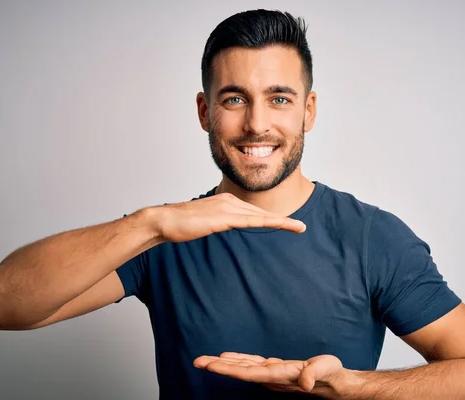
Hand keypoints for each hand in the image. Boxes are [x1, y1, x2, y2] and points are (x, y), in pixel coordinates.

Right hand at [152, 193, 305, 241]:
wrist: (163, 221)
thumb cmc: (179, 224)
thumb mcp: (203, 223)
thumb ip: (216, 223)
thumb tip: (221, 227)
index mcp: (225, 201)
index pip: (253, 211)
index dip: (270, 217)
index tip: (285, 223)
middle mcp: (229, 200)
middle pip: (261, 212)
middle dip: (282, 219)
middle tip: (301, 227)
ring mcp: (228, 207)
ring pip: (261, 216)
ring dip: (283, 222)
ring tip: (300, 228)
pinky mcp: (225, 217)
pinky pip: (253, 221)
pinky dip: (271, 223)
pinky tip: (283, 226)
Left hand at [193, 352, 342, 396]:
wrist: (334, 382)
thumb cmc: (330, 374)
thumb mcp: (325, 369)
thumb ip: (314, 374)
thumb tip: (305, 382)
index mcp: (279, 375)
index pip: (249, 373)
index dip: (230, 370)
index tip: (212, 366)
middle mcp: (271, 376)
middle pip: (240, 372)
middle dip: (219, 367)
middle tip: (198, 361)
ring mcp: (271, 373)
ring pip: (243, 368)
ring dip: (224, 364)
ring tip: (205, 360)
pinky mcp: (273, 368)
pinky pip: (251, 364)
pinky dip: (238, 360)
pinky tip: (228, 357)